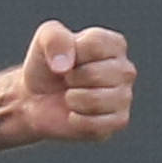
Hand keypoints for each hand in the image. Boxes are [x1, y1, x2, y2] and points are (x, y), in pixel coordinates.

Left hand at [14, 20, 134, 143]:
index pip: (95, 45)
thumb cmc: (46, 65)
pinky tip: (75, 113)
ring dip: (72, 99)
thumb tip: (65, 65)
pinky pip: (95, 125)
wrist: (36, 98)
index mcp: (114, 44)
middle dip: (71, 78)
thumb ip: (54, 37)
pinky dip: (76, 120)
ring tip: (71, 95)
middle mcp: (125, 69)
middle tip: (67, 79)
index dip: (72, 53)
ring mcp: (124, 97)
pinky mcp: (118, 122)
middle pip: (95, 74)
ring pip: (95, 101)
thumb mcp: (44, 38)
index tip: (66, 57)